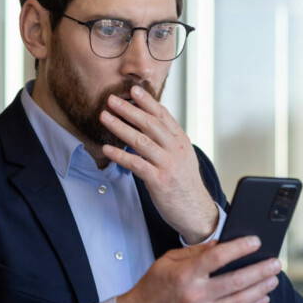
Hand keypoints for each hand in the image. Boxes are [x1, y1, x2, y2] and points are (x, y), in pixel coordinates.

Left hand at [100, 85, 217, 242]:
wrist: (197, 211)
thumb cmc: (185, 184)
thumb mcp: (182, 157)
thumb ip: (167, 141)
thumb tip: (148, 126)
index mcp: (181, 141)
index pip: (163, 116)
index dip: (147, 102)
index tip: (134, 90)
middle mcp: (176, 149)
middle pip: (150, 124)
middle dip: (129, 110)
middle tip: (112, 100)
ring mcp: (168, 164)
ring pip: (141, 141)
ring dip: (120, 127)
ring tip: (105, 117)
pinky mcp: (159, 180)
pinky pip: (136, 164)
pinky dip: (120, 155)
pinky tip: (107, 149)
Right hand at [115, 236, 281, 302]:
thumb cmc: (153, 287)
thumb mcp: (168, 261)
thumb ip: (196, 252)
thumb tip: (222, 244)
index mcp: (186, 274)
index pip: (219, 257)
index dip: (240, 248)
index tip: (256, 241)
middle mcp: (196, 295)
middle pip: (237, 280)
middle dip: (260, 270)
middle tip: (275, 263)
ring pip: (241, 301)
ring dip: (261, 289)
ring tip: (273, 279)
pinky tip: (261, 298)